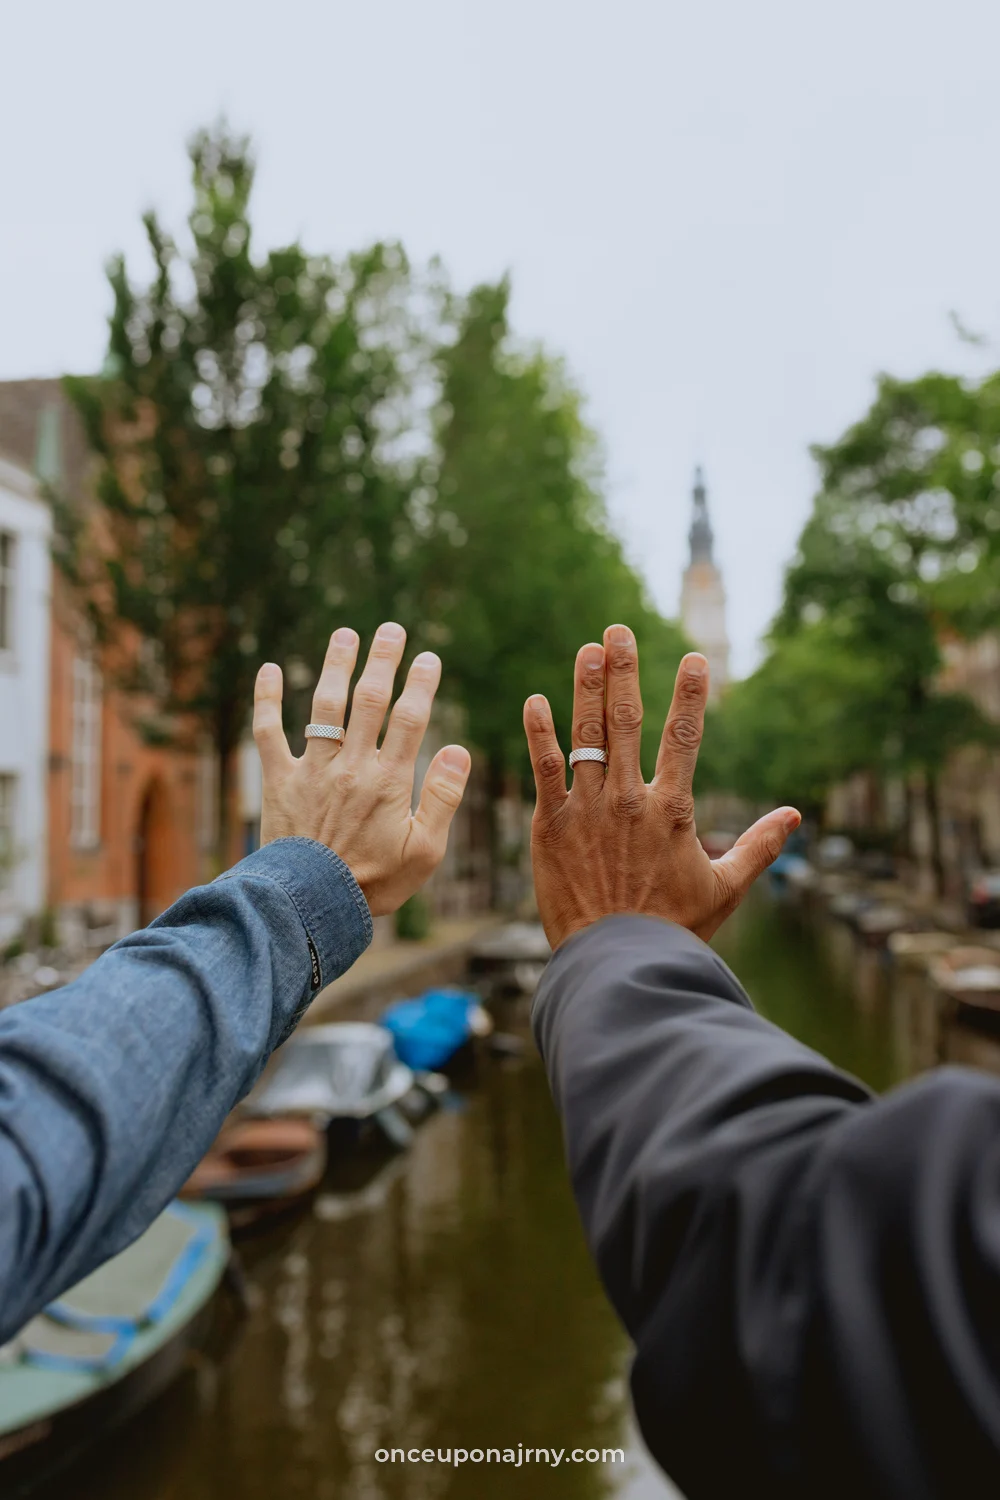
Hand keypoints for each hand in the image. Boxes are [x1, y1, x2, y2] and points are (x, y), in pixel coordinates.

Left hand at [253, 623, 471, 916]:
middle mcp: (350, 765)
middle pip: (369, 700)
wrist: (311, 907)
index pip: (410, 718)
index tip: (429, 657)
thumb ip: (444, 797)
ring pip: (324, 706)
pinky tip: (268, 669)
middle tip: (391, 629)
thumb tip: (460, 749)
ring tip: (345, 633)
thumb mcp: (426, 850)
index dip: (421, 684)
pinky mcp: (278, 781)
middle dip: (382, 660)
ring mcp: (312, 770)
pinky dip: (267, 700)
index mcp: (389, 780)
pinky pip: (268, 733)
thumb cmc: (376, 884)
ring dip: (335, 666)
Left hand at [523, 624, 799, 948]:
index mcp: (672, 809)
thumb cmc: (674, 930)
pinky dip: (539, 734)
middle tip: (619, 631)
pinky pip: (545, 770)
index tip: (693, 658)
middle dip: (624, 671)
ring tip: (587, 649)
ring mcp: (587, 809)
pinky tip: (535, 700)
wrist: (618, 964)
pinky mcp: (550, 826)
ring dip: (586, 688)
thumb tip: (795, 817)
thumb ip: (758, 847)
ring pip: (586, 735)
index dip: (689, 694)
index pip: (685, 736)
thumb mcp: (725, 889)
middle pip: (627, 721)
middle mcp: (629, 799)